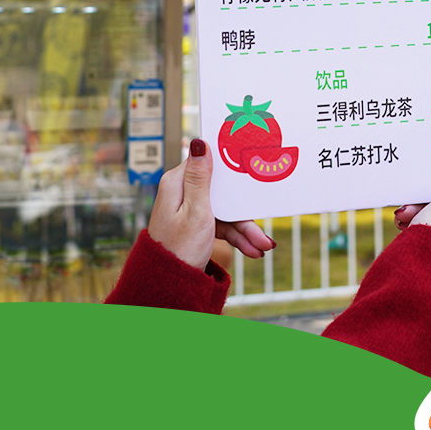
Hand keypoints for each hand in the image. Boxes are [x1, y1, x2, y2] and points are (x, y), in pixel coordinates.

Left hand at [147, 138, 274, 271]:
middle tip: (262, 226)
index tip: (250, 164)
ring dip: (243, 228)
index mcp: (178, 183)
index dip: (231, 167)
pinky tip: (252, 248)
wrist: (168, 287)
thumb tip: (199, 142)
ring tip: (262, 245)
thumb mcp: (196, 211)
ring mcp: (189, 210)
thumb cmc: (178, 249)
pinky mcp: (195, 224)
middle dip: (244, 210)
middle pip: (221, 191)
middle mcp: (182, 193)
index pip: (209, 164)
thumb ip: (200, 178)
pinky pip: (220, 224)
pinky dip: (235, 236)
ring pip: (224, 211)